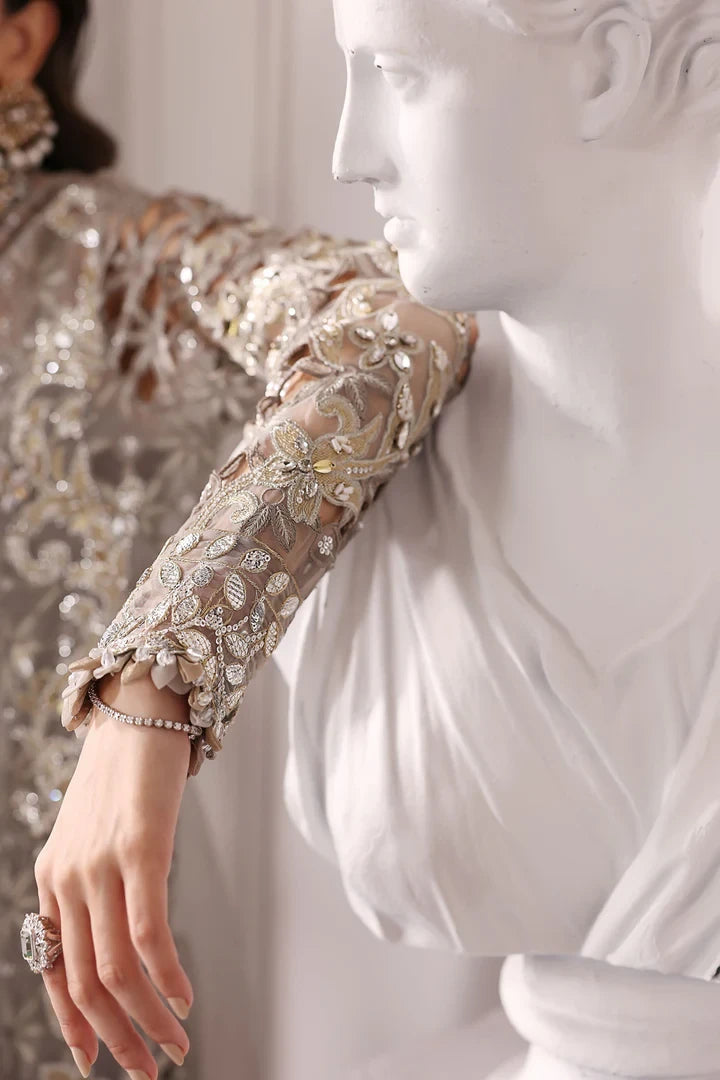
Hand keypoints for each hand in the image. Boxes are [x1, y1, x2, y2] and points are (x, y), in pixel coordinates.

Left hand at [34, 675, 193, 1077]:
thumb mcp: (94, 835)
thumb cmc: (124, 775)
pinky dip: (166, 974)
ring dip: (147, 1019)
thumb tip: (121, 937)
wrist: (139, 710)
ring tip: (176, 1043)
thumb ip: (95, 884)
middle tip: (149, 1069)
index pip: (53, 972)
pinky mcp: (138, 849)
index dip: (73, 1024)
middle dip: (118, 1038)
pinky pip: (147, 933)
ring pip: (116, 969)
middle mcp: (65, 880)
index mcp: (50, 881)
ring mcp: (98, 866)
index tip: (96, 1059)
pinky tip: (183, 996)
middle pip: (86, 983)